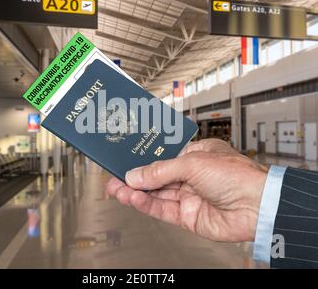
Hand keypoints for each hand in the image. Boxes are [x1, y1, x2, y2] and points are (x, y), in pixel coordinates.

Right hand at [106, 139, 267, 241]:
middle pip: (156, 176)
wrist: (257, 206)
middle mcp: (191, 176)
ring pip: (155, 194)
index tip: (125, 159)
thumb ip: (160, 171)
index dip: (142, 159)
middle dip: (134, 177)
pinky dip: (145, 204)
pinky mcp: (188, 216)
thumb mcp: (192, 163)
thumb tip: (136, 175)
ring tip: (116, 189)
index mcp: (195, 155)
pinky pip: (161, 209)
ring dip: (135, 192)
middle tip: (113, 177)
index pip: (162, 156)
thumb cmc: (236, 176)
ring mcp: (189, 196)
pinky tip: (132, 199)